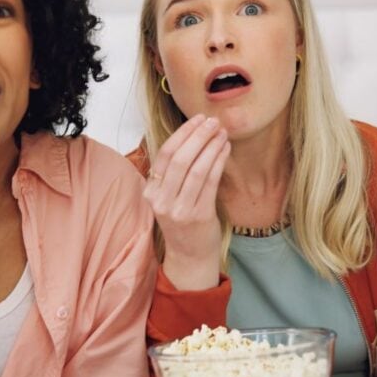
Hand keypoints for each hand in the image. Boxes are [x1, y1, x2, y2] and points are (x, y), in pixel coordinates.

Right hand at [143, 114, 229, 289]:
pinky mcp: (198, 216)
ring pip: (196, 169)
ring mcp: (179, 209)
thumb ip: (173, 173)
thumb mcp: (168, 198)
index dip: (182, 134)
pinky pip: (210, 182)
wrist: (189, 256)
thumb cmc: (182, 222)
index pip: (164, 155)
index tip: (197, 120)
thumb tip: (192, 136)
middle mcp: (161, 201)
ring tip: (222, 133)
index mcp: (150, 192)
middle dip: (198, 136)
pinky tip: (225, 149)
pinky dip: (218, 161)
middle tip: (212, 121)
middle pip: (179, 159)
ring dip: (211, 146)